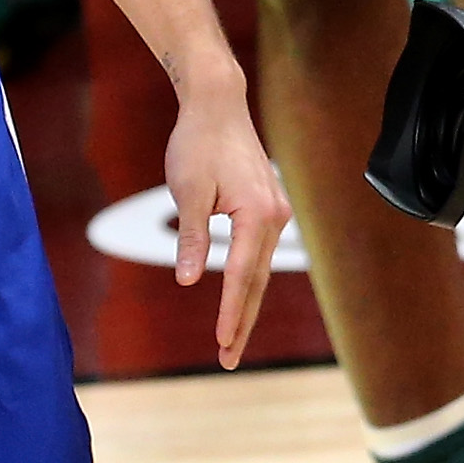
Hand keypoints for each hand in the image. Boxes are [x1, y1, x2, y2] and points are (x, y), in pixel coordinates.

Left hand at [162, 79, 291, 368]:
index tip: (220, 343)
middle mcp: (275, 217)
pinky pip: (258, 252)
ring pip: (259, 269)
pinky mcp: (266, 207)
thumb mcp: (188, 190)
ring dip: (244, 304)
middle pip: (256, 281)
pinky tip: (237, 298)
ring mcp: (275, 213)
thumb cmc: (197, 143)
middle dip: (240, 321)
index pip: (242, 276)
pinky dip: (247, 279)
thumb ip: (193, 238)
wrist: (216, 104)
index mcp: (258, 215)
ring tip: (229, 338)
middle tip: (227, 359)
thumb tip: (190, 281)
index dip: (229, 312)